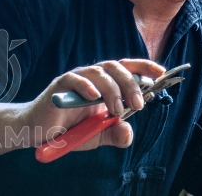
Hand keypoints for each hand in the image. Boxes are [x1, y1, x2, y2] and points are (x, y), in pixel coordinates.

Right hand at [20, 59, 164, 150]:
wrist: (40, 133)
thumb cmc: (71, 129)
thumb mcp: (97, 135)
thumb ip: (114, 133)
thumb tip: (128, 132)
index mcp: (106, 84)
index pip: (128, 68)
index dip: (144, 67)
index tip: (161, 72)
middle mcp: (94, 77)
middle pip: (117, 67)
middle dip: (131, 84)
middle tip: (138, 105)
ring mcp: (77, 79)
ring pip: (99, 72)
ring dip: (112, 89)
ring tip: (116, 109)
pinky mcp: (59, 86)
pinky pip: (74, 79)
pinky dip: (86, 86)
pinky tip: (94, 97)